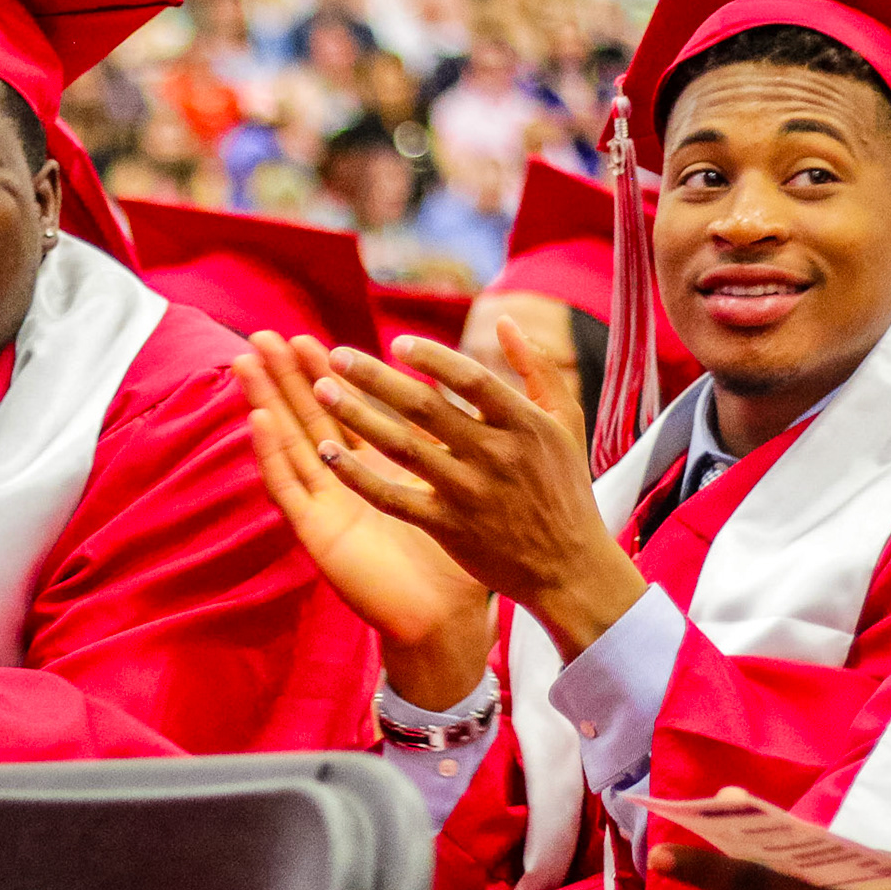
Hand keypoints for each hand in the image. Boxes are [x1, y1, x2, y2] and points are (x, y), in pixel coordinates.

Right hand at [236, 332, 492, 709]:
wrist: (447, 618)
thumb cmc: (457, 561)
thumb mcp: (454, 487)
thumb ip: (451, 444)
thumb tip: (463, 396)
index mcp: (376, 471)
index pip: (343, 412)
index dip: (324, 375)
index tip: (310, 336)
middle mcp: (344, 484)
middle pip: (307, 418)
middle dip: (285, 377)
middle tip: (263, 335)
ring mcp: (326, 506)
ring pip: (289, 443)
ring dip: (266, 403)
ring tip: (245, 363)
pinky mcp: (317, 533)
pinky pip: (289, 488)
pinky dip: (271, 454)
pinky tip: (259, 420)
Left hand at [311, 320, 644, 660]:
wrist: (568, 569)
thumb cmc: (565, 487)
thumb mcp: (566, 422)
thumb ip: (537, 368)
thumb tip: (503, 320)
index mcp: (524, 424)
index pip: (471, 379)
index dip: (432, 357)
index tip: (397, 343)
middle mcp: (494, 456)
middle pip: (424, 408)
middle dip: (375, 378)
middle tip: (335, 355)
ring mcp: (467, 493)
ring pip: (400, 448)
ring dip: (357, 416)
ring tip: (321, 390)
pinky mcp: (446, 528)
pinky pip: (392, 498)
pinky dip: (357, 476)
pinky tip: (326, 453)